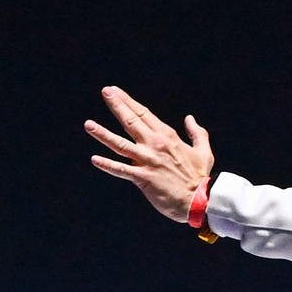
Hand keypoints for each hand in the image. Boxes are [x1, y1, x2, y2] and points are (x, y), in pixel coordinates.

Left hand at [86, 85, 214, 222]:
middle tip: (105, 92)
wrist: (201, 201)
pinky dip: (108, 165)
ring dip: (103, 134)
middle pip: (131, 121)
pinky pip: (122, 170)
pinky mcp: (143, 178)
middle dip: (117, 105)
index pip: (144, 114)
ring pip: (120, 144)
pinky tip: (95, 159)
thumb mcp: (203, 152)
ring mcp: (148, 161)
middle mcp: (155, 145)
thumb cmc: (201, 177)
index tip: (115, 91)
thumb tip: (190, 119)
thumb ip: (197, 133)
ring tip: (88, 124)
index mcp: (168, 137)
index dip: (129, 101)